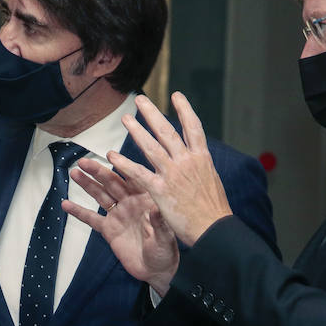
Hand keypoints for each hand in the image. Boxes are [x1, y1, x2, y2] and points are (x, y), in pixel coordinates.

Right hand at [64, 156, 179, 293]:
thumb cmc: (166, 252)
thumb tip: (156, 207)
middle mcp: (130, 203)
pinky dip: (78, 211)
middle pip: (112, 183)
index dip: (122, 166)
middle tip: (84, 161)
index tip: (111, 155)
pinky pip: (91, 218)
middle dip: (98, 172)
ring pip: (100, 195)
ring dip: (87, 184)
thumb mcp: (166, 237)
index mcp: (146, 200)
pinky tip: (66, 204)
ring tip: (75, 173)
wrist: (156, 270)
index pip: (133, 178)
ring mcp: (118, 214)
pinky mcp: (109, 229)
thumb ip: (160, 223)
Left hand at [121, 93, 232, 245]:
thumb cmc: (214, 211)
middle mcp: (187, 161)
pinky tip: (111, 156)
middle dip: (153, 113)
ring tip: (125, 118)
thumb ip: (199, 168)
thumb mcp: (211, 182)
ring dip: (136, 131)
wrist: (214, 229)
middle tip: (140, 100)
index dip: (185, 110)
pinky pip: (138, 173)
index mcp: (202, 158)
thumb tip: (197, 159)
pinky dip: (124, 164)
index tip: (177, 95)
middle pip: (167, 131)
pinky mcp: (160, 190)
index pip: (193, 127)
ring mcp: (173, 174)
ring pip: (151, 146)